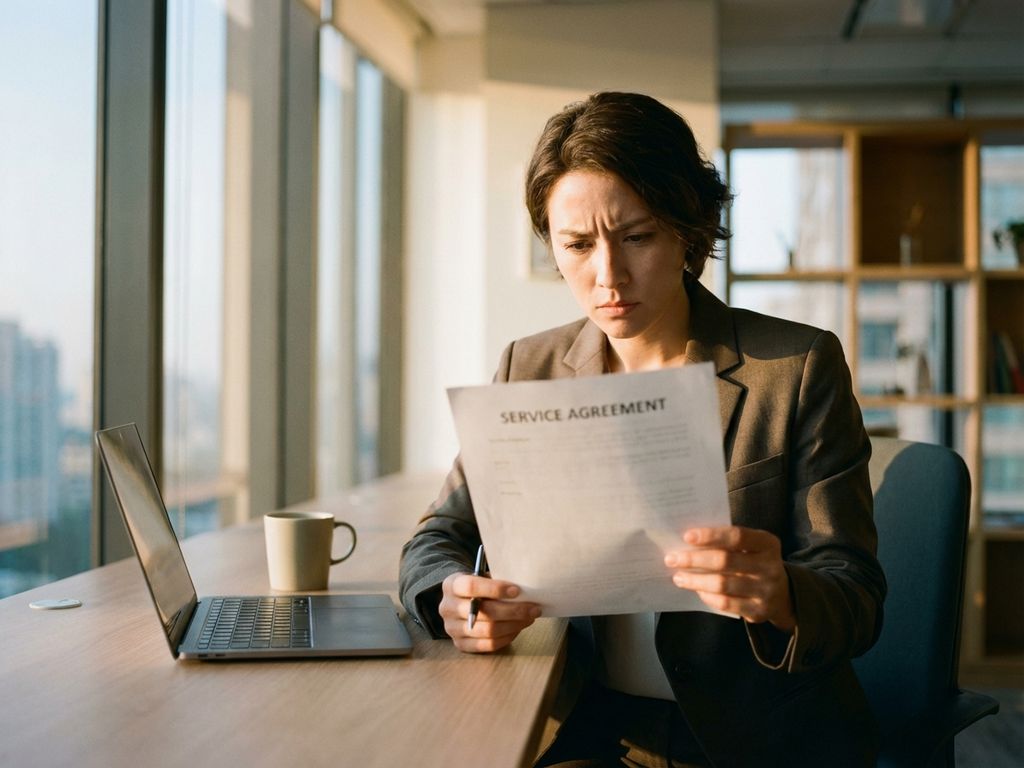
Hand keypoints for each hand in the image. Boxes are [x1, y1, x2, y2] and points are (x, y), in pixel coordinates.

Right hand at [439, 572, 541, 652]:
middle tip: (533, 608)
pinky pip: (488, 645)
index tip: (517, 590)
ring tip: (529, 617)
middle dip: (514, 611)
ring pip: (489, 631)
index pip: (471, 587)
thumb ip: (495, 580)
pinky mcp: (460, 644)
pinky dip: (507, 637)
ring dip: (514, 625)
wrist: (457, 602)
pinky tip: (518, 628)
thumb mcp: (480, 576)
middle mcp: (448, 608)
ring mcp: (452, 629)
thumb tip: (523, 590)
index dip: (495, 589)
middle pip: (485, 612)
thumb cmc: (476, 587)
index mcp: (451, 585)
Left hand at [664, 525, 795, 632]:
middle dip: (694, 559)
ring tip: (678, 577)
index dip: (711, 535)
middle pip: (726, 561)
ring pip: (723, 584)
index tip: (686, 536)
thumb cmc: (754, 562)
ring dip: (696, 580)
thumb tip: (688, 541)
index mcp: (767, 544)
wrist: (782, 594)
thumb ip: (727, 542)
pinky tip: (696, 590)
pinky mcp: (758, 611)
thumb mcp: (751, 547)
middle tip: (671, 558)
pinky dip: (707, 596)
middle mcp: (770, 566)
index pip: (737, 536)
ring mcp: (766, 591)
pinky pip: (726, 604)